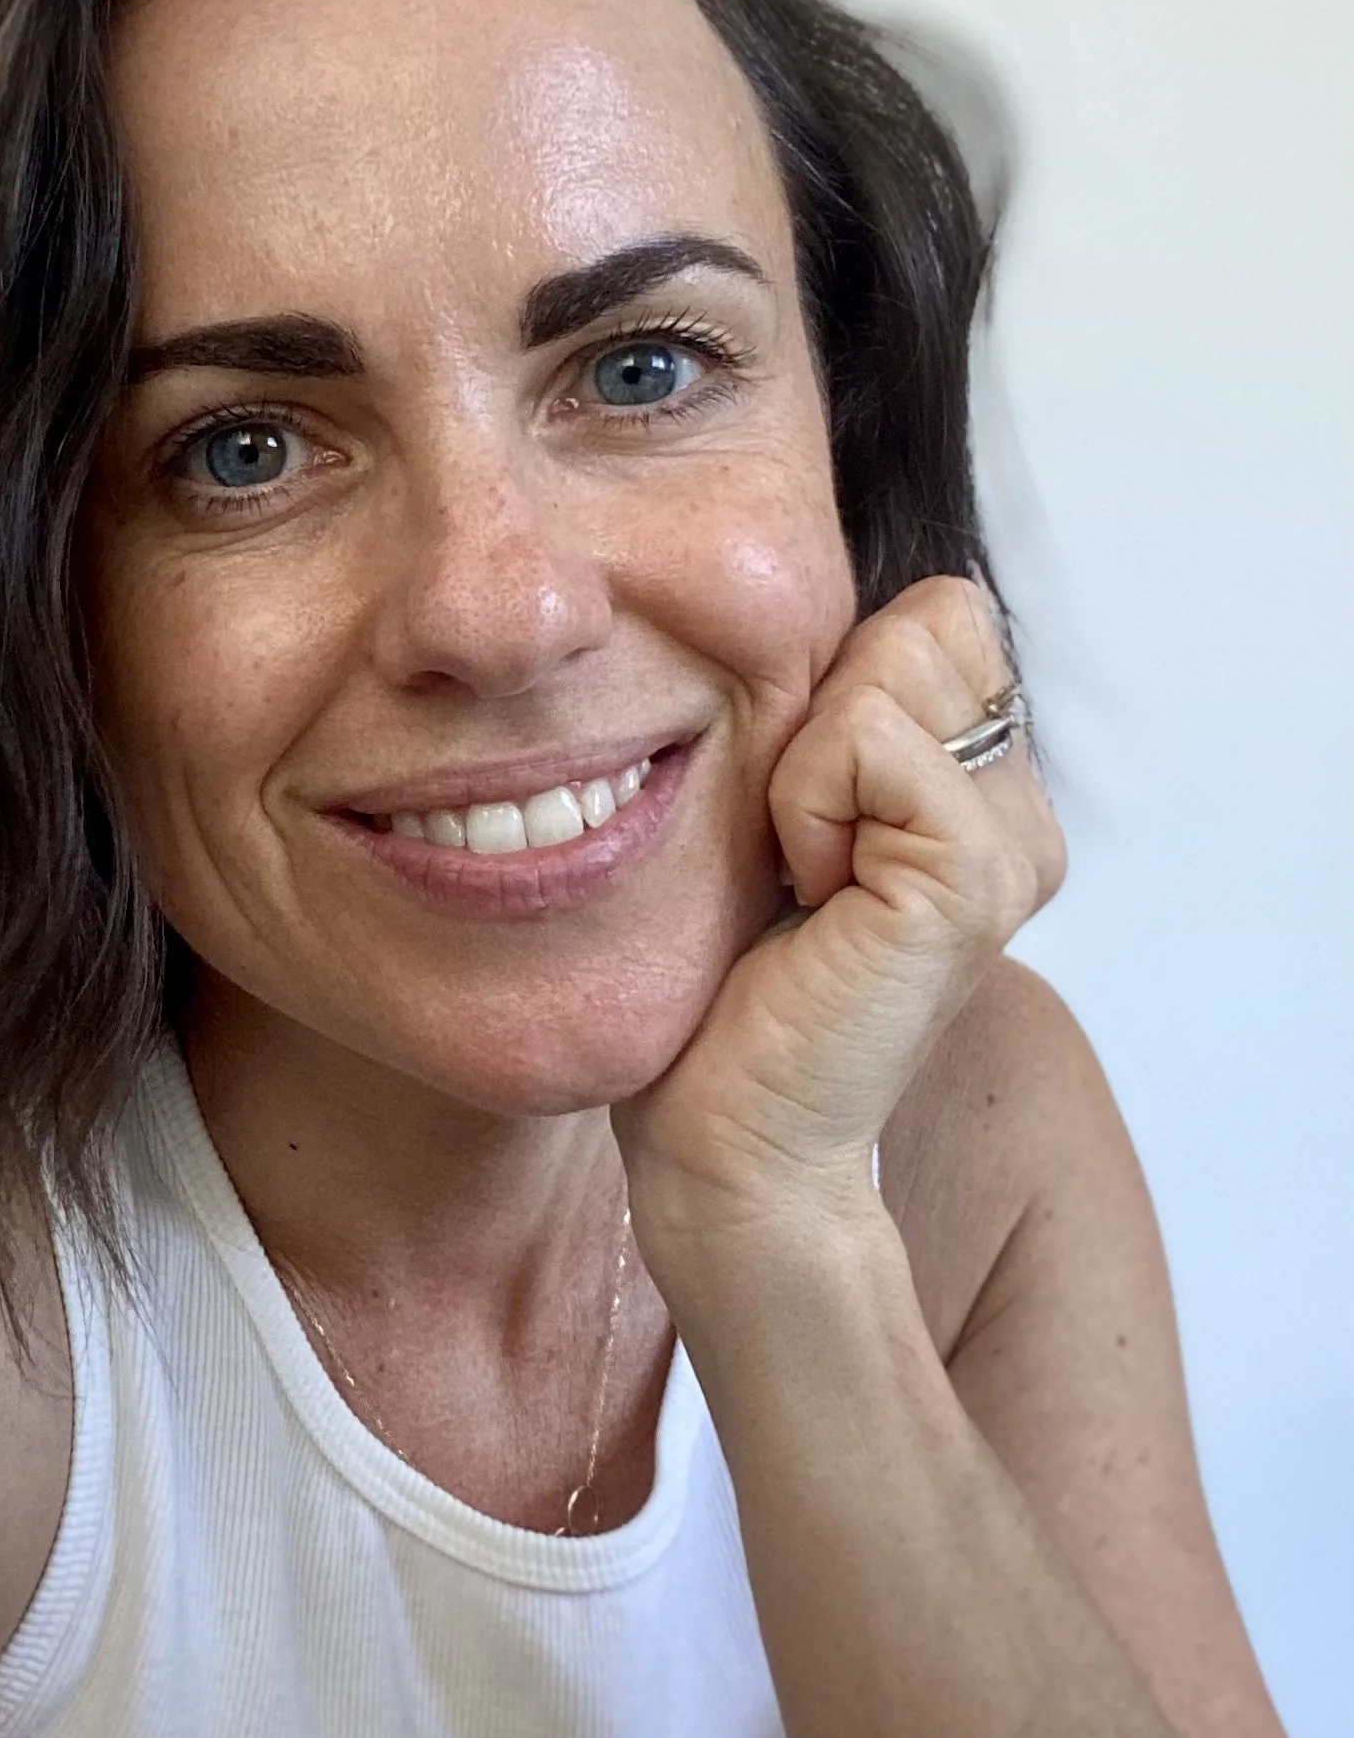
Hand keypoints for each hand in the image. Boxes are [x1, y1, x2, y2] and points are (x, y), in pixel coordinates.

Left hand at [614, 576, 1065, 1280]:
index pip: (939, 614)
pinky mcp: (973, 879)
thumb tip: (791, 603)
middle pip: (935, 617)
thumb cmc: (718, 983)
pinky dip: (805, 797)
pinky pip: (873, 738)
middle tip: (790, 838)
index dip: (839, 678)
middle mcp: (1020, 816)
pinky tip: (803, 890)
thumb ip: (826, 714)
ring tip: (796, 868)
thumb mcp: (772, 809)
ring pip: (899, 662)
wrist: (721, 1134)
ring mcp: (1012, 849)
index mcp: (979, 793)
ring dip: (804, 755)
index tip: (790, 805)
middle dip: (826, 702)